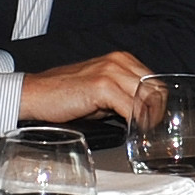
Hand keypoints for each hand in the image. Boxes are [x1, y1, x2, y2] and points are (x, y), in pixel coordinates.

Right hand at [14, 52, 164, 128]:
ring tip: (144, 134)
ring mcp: (110, 71)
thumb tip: (145, 114)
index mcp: (122, 60)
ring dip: (149, 120)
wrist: (35, 94)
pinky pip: (130, 108)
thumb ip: (124, 97)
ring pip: (147, 98)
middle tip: (152, 132)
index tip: (158, 124)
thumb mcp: (102, 93)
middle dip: (158, 114)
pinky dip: (135, 123)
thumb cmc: (65, 96)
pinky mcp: (101, 86)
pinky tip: (131, 132)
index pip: (156, 83)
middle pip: (157, 90)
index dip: (160, 106)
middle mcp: (119, 61)